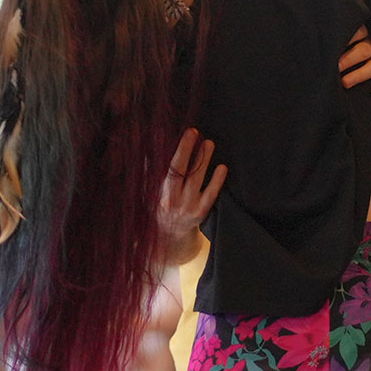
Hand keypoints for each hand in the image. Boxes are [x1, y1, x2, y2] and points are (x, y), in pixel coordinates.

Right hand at [159, 129, 225, 252]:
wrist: (168, 239)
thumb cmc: (157, 211)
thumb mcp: (148, 195)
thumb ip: (149, 176)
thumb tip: (148, 153)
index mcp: (158, 194)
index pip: (165, 169)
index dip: (171, 152)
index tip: (175, 136)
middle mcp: (173, 201)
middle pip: (180, 171)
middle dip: (185, 150)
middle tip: (193, 131)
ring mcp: (188, 207)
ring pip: (196, 179)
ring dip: (203, 159)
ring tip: (208, 143)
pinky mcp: (201, 213)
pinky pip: (211, 195)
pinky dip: (217, 181)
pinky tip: (222, 167)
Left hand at [338, 26, 370, 96]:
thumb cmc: (351, 49)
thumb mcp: (347, 41)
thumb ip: (336, 42)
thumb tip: (311, 48)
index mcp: (363, 34)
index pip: (358, 32)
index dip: (346, 38)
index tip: (331, 44)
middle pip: (364, 50)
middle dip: (349, 59)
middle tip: (336, 67)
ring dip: (359, 74)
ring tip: (345, 83)